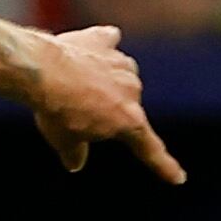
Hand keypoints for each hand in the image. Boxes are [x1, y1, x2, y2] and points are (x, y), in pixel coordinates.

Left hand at [30, 25, 182, 182]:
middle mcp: (133, 90)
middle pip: (121, 106)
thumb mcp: (63, 141)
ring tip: (67, 84)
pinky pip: (107, 42)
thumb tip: (75, 162)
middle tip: (68, 111)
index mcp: (129, 121)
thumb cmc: (56, 110)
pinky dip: (100, 46)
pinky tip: (91, 46)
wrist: (42, 73)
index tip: (178, 179)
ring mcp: (120, 63)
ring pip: (115, 75)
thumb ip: (75, 153)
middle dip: (100, 110)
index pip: (148, 148)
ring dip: (98, 80)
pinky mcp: (102, 41)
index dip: (163, 165)